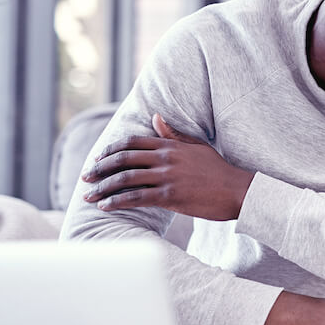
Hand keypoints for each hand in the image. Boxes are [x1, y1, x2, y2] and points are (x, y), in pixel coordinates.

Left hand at [81, 114, 254, 220]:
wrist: (238, 191)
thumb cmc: (219, 171)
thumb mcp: (197, 146)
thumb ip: (174, 134)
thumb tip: (156, 117)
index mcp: (171, 145)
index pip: (132, 142)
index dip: (110, 150)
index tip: (97, 158)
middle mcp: (166, 158)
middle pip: (123, 159)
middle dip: (100, 169)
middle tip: (86, 177)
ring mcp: (168, 176)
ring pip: (126, 179)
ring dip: (103, 188)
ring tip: (89, 196)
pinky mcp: (170, 196)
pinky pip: (136, 198)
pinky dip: (117, 202)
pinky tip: (105, 207)